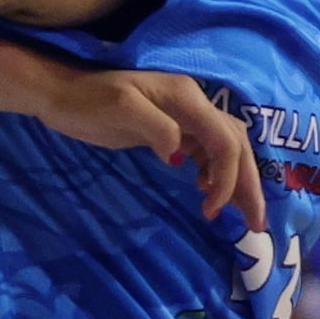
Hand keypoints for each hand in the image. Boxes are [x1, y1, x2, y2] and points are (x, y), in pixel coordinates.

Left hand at [34, 60, 266, 228]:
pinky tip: (208, 193)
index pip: (225, 140)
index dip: (227, 177)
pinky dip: (216, 174)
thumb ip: (156, 128)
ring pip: (227, 150)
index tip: (212, 210)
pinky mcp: (174, 130)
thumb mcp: (121, 110)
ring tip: (242, 215)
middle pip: (237, 145)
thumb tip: (181, 155)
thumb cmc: (89, 101)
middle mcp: (195, 105)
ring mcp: (186, 118)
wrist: (63, 94)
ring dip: (238, 181)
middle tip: (256, 224)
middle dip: (248, 184)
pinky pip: (208, 152)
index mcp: (188, 98)